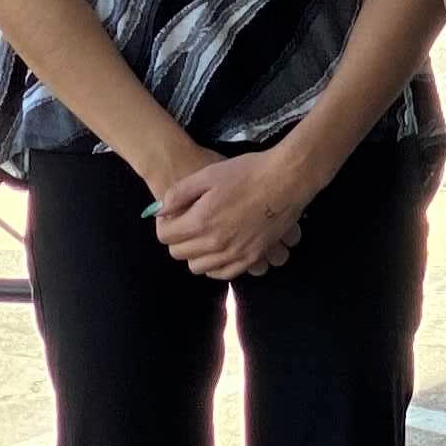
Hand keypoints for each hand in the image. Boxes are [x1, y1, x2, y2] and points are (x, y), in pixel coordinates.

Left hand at [150, 139, 316, 281]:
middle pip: (180, 254)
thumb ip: (178, 194)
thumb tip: (159, 210)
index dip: (164, 224)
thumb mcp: (208, 174)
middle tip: (188, 223)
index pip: (165, 237)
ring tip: (204, 235)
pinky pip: (223, 273)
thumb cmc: (246, 172)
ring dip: (195, 253)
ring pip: (199, 267)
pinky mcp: (252, 258)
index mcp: (201, 222)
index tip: (172, 215)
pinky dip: (215, 265)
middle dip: (178, 239)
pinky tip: (219, 249)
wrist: (286, 179)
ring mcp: (235, 255)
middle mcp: (215, 244)